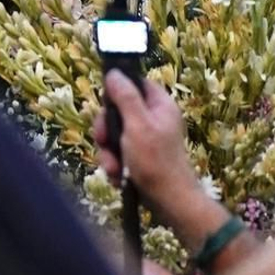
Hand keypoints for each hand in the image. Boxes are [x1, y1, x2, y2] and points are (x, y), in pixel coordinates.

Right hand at [93, 73, 218, 250]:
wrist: (170, 203)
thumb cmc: (156, 161)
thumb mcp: (137, 125)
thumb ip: (125, 97)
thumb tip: (113, 72)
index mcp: (159, 104)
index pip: (134, 83)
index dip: (117, 91)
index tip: (107, 106)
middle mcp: (153, 118)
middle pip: (118, 110)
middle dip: (107, 130)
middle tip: (104, 141)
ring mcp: (146, 138)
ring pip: (115, 134)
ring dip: (108, 151)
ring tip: (113, 167)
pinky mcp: (140, 156)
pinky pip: (119, 152)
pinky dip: (115, 164)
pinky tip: (117, 176)